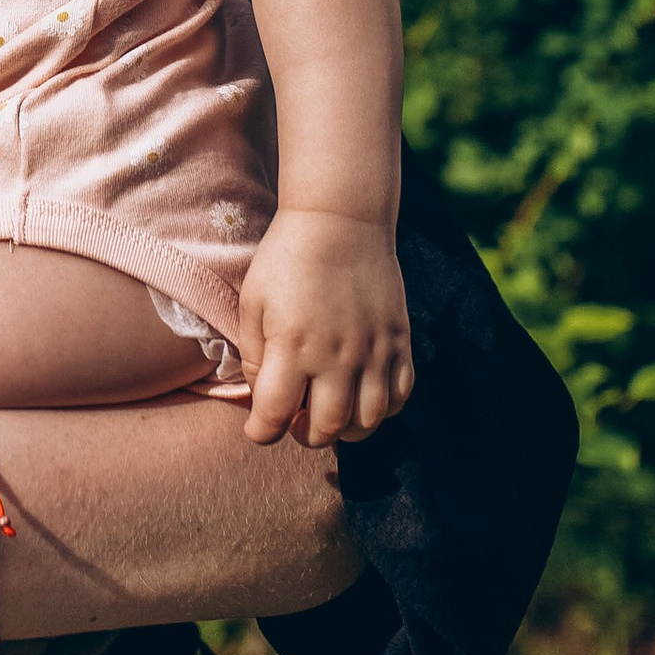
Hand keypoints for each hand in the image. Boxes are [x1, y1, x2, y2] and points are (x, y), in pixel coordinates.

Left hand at [232, 216, 411, 448]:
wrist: (341, 219)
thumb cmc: (287, 257)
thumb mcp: (253, 301)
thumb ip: (254, 355)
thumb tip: (263, 395)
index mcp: (292, 347)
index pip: (274, 415)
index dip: (261, 432)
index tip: (258, 429)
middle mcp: (336, 357)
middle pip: (326, 428)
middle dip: (305, 436)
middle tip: (296, 423)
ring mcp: (373, 351)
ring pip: (368, 421)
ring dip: (345, 430)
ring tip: (330, 414)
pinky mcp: (398, 341)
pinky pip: (400, 395)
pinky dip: (384, 409)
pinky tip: (363, 397)